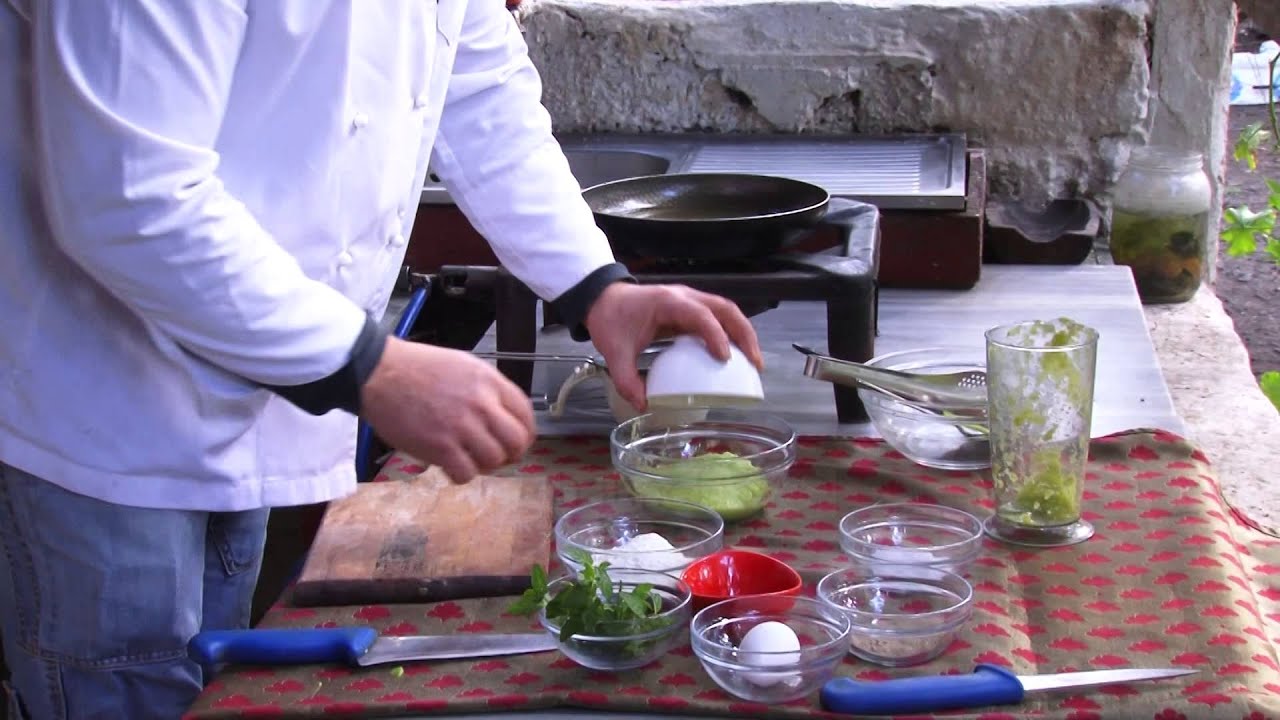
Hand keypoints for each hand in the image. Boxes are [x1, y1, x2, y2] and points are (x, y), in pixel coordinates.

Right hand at [359, 338, 535, 482]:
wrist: (378, 373)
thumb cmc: (415, 367)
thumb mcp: (462, 365)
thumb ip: (485, 389)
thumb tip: (501, 414)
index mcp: (489, 382)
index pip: (525, 413)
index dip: (526, 433)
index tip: (518, 442)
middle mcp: (481, 404)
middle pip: (517, 441)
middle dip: (511, 454)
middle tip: (497, 457)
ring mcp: (461, 427)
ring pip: (494, 460)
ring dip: (485, 465)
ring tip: (469, 459)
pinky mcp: (440, 448)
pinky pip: (466, 473)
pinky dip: (462, 475)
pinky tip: (451, 466)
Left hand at [584, 283, 763, 410]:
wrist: (603, 298)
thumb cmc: (611, 318)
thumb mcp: (614, 351)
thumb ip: (626, 379)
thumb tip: (643, 405)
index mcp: (667, 303)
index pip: (701, 315)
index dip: (715, 336)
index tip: (725, 359)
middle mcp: (684, 297)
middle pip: (725, 308)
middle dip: (744, 335)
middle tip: (754, 363)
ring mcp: (690, 300)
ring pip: (727, 310)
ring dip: (743, 333)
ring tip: (753, 362)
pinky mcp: (690, 308)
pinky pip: (718, 317)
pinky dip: (731, 333)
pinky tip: (736, 355)